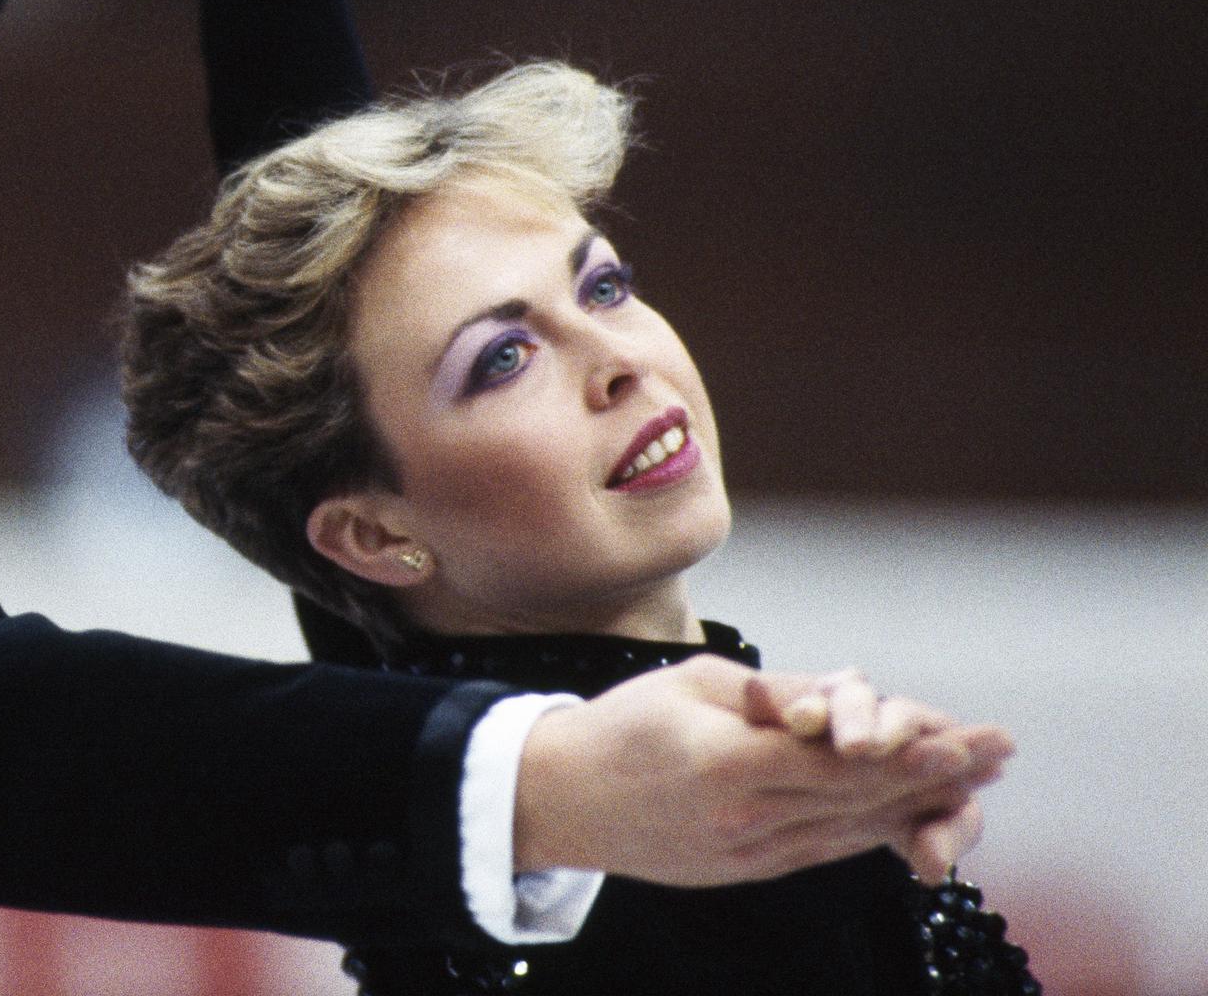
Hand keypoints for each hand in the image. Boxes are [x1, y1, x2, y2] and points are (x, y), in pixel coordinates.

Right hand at [514, 656, 1012, 887]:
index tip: (959, 737)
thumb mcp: (688, 684)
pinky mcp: (745, 868)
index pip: (830, 761)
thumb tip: (840, 692)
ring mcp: (746, 852)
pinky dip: (870, 826)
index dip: (902, 752)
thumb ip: (770, 693)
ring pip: (846, 827)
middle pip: (853, 797)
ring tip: (972, 780)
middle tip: (998, 752)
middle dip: (933, 775)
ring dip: (914, 803)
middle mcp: (742, 819)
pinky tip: (910, 810)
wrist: (556, 800)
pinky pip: (821, 846)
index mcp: (723, 765)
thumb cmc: (618, 726)